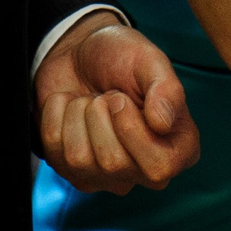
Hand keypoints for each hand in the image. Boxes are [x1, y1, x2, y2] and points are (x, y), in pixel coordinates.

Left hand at [35, 15, 199, 193]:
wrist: (82, 53)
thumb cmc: (123, 58)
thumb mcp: (149, 61)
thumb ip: (165, 89)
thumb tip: (163, 123)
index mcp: (178, 148)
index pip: (158, 166)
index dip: (131, 129)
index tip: (121, 98)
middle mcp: (146, 171)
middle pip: (112, 163)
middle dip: (100, 113)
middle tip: (106, 95)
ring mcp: (108, 177)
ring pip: (78, 160)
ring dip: (77, 113)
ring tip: (90, 100)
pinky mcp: (74, 172)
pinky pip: (53, 152)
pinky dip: (55, 116)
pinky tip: (71, 107)